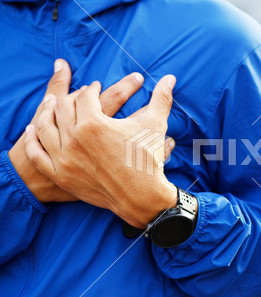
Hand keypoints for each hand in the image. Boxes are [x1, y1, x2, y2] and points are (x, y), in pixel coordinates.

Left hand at [24, 75, 185, 227]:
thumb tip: (170, 78)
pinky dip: (32, 140)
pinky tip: (32, 130)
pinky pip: (37, 153)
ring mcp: (64, 158)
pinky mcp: (61, 174)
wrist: (142, 196)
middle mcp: (74, 139)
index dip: (91, 89)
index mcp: (94, 123)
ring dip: (47, 112)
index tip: (95, 88)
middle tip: (76, 96)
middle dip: (71, 98)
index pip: (85, 96)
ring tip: (52, 106)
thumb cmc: (148, 160)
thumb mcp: (155, 126)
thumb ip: (161, 98)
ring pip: (45, 127)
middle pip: (63, 108)